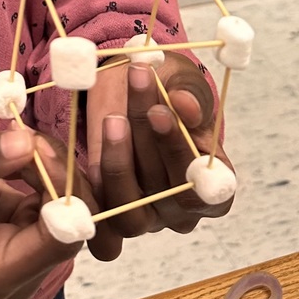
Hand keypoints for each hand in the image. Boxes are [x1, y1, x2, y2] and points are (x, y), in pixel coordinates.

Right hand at [0, 128, 96, 298]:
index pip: (59, 242)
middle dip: (57, 173)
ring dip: (52, 164)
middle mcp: (19, 273)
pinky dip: (46, 165)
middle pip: (71, 224)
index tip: (39, 146)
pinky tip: (21, 147)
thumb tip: (26, 143)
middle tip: (28, 133)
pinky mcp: (32, 227)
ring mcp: (28, 251)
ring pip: (70, 206)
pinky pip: (58, 194)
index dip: (61, 192)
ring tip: (17, 136)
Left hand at [86, 53, 233, 251]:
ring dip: (119, 160)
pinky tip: (83, 144)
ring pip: (129, 206)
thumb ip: (190, 96)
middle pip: (165, 191)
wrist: (133, 89)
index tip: (161, 111)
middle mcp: (181, 209)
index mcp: (215, 185)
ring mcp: (145, 215)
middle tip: (131, 102)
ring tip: (112, 118)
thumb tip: (186, 105)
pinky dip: (88, 180)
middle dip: (146, 138)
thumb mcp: (184, 83)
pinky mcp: (109, 211)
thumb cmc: (169, 89)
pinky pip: (97, 211)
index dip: (181, 152)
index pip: (205, 188)